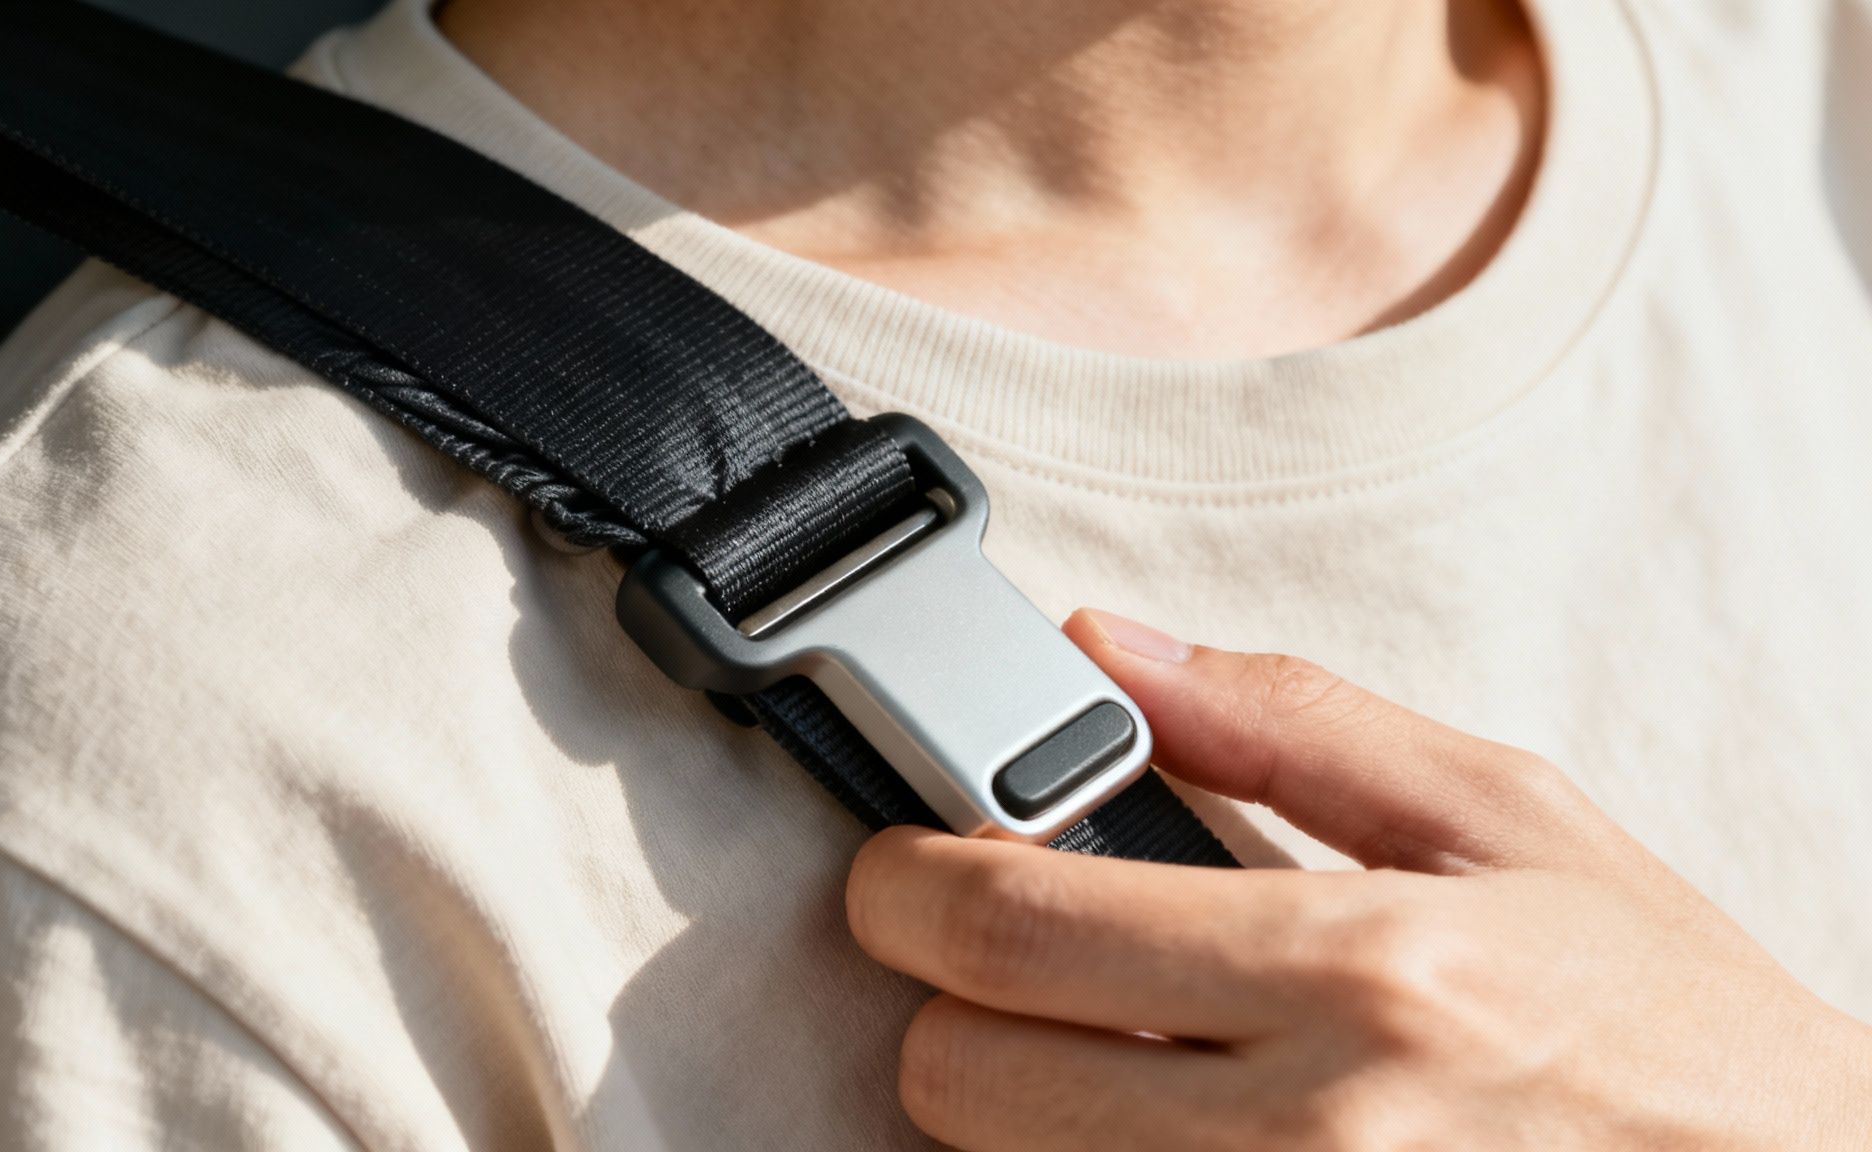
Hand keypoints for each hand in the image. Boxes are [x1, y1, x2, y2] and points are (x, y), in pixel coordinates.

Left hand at [845, 609, 1871, 1150]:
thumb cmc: (1659, 1014)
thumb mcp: (1502, 816)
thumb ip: (1287, 724)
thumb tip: (1105, 650)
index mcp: (1355, 967)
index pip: (1014, 929)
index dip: (905, 884)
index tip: (904, 863)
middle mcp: (1307, 1130)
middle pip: (962, 1074)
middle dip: (942, 998)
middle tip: (1001, 951)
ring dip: (1010, 1095)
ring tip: (1099, 1038)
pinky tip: (1149, 1114)